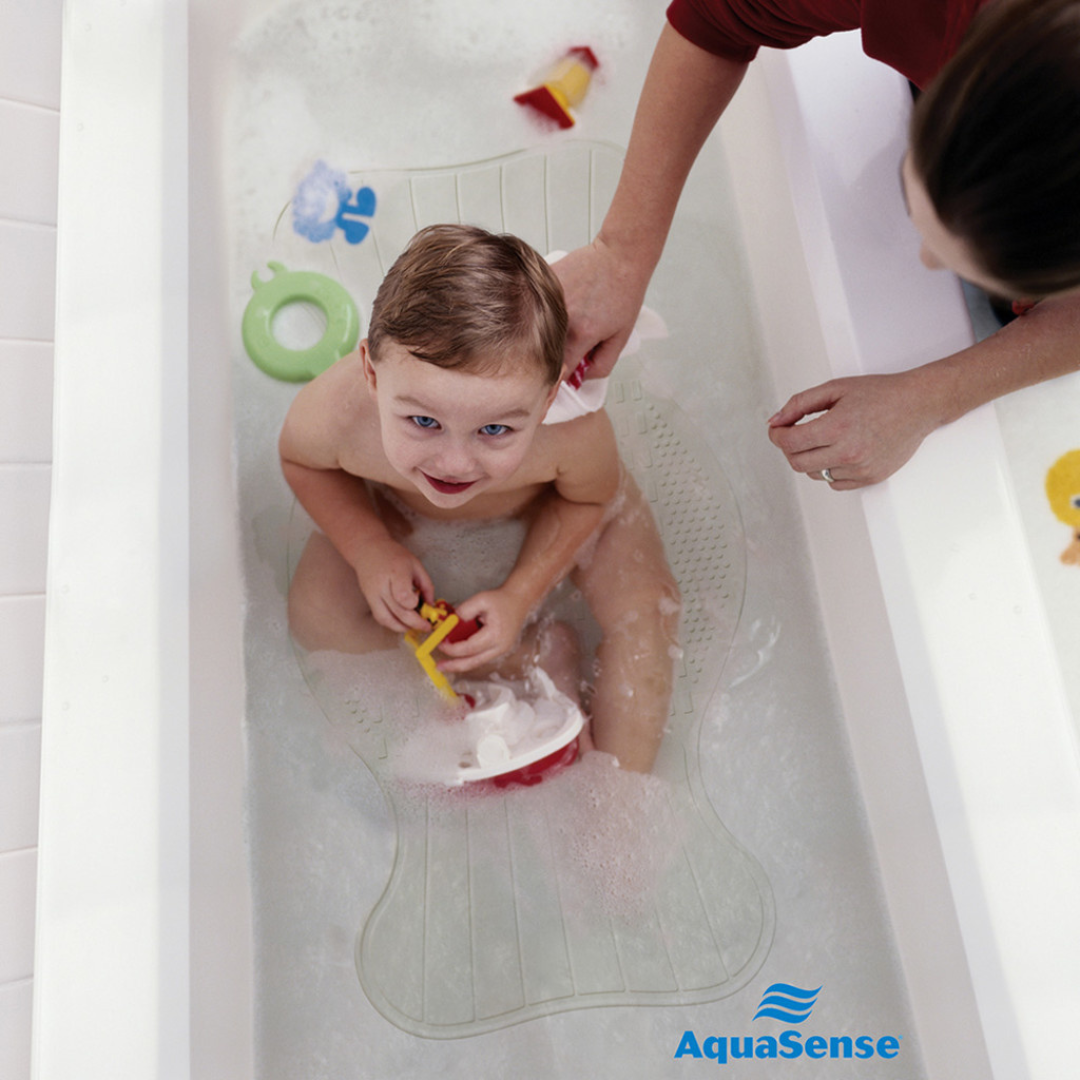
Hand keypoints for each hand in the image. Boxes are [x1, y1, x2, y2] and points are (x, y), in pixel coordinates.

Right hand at [353, 537, 433, 633]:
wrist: (367, 550)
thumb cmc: (393, 555)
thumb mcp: (416, 565)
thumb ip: (426, 585)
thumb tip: (431, 606)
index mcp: (396, 572)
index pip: (402, 596)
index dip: (414, 604)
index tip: (423, 604)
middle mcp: (382, 585)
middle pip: (397, 611)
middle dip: (414, 623)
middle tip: (426, 626)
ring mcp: (372, 594)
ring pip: (386, 619)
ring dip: (402, 628)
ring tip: (414, 627)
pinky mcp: (368, 599)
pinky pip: (380, 618)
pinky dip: (392, 624)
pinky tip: (402, 623)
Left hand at [433, 587, 532, 673]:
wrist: (519, 600)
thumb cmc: (503, 600)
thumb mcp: (481, 599)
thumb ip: (464, 610)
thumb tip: (451, 622)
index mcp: (495, 635)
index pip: (469, 648)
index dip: (452, 649)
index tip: (441, 644)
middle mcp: (500, 646)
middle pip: (473, 662)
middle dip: (455, 666)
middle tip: (440, 666)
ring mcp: (501, 650)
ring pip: (477, 662)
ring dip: (461, 663)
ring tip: (446, 663)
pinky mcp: (499, 649)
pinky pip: (481, 657)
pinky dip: (469, 657)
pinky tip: (459, 655)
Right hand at [551, 237, 652, 378]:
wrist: (619, 256)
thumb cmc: (623, 293)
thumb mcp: (621, 337)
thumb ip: (601, 364)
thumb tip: (581, 380)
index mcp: (580, 334)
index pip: (560, 372)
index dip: (563, 377)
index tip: (564, 376)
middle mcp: (560, 318)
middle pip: (546, 352)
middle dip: (555, 356)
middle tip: (572, 341)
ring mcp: (547, 298)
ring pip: (537, 330)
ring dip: (547, 333)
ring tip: (570, 318)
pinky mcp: (541, 283)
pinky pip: (534, 308)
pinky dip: (542, 312)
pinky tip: (560, 303)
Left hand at [767, 371, 943, 489]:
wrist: (918, 405)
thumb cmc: (880, 393)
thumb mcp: (835, 388)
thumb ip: (800, 404)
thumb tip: (775, 421)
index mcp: (837, 427)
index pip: (789, 443)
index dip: (777, 436)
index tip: (778, 430)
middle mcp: (848, 452)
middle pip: (797, 463)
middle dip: (789, 449)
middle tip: (795, 435)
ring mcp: (860, 468)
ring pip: (815, 474)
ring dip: (810, 459)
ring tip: (823, 440)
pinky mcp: (870, 478)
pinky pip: (835, 483)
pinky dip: (829, 470)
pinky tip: (838, 452)